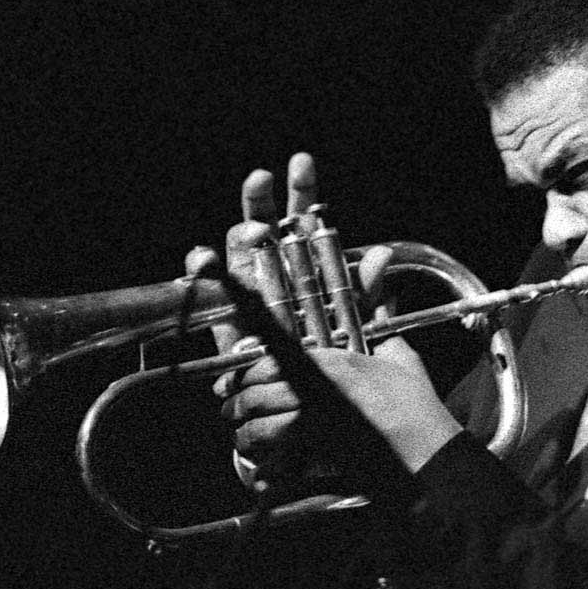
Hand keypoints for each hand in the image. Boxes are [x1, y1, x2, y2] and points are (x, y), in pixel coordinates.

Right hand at [185, 153, 394, 468]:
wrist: (310, 427)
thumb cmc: (334, 375)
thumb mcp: (359, 331)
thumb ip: (367, 292)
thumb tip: (383, 254)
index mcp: (308, 273)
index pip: (304, 224)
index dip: (302, 192)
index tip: (303, 161)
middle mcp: (276, 282)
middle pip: (265, 231)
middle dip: (262, 202)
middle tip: (264, 177)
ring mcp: (251, 303)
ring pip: (240, 257)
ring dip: (243, 235)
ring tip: (253, 225)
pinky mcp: (232, 331)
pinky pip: (217, 297)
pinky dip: (209, 274)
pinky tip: (204, 255)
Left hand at [235, 336, 461, 473]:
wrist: (425, 449)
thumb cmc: (415, 405)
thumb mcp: (399, 355)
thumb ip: (380, 317)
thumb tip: (382, 282)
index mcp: (331, 362)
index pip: (269, 362)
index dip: (246, 373)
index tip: (236, 381)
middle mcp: (316, 389)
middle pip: (256, 395)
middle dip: (237, 404)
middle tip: (231, 411)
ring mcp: (313, 422)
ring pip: (259, 426)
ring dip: (245, 433)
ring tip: (242, 438)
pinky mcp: (315, 454)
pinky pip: (273, 457)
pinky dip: (261, 462)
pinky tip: (260, 467)